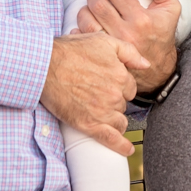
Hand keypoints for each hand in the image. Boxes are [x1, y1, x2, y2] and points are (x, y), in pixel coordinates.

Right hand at [42, 33, 148, 155]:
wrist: (45, 66)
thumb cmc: (70, 51)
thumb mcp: (103, 41)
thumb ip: (128, 52)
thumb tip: (146, 64)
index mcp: (120, 75)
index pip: (130, 88)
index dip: (119, 86)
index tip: (108, 84)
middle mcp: (114, 95)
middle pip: (123, 104)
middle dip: (114, 101)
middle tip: (97, 94)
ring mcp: (102, 111)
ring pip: (119, 121)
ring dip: (114, 118)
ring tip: (102, 113)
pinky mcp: (88, 124)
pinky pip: (110, 139)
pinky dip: (121, 146)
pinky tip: (126, 149)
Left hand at [74, 0, 179, 92]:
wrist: (158, 66)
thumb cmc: (162, 33)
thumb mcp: (171, 8)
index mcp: (142, 19)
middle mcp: (126, 33)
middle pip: (99, 5)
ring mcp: (113, 45)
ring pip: (88, 20)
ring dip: (85, 9)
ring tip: (91, 7)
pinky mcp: (104, 54)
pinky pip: (84, 37)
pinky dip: (80, 27)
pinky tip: (87, 22)